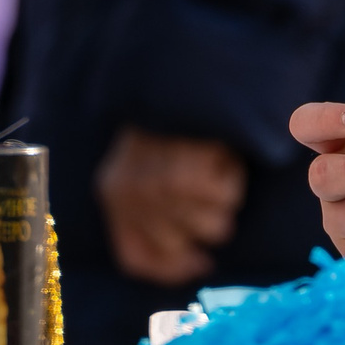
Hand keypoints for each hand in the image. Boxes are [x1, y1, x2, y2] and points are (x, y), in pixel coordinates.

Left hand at [97, 128, 244, 286]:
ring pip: (212, 228)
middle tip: (207, 191)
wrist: (183, 75)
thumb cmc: (171, 128)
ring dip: (222, 199)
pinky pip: (227, 200)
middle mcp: (131, 196)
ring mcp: (162, 187)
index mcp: (112, 193)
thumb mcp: (146, 169)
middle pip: (177, 246)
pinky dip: (232, 178)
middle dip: (202, 226)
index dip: (171, 269)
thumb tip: (196, 262)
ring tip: (211, 166)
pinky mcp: (192, 173)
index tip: (201, 262)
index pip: (135, 258)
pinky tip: (219, 154)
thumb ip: (155, 216)